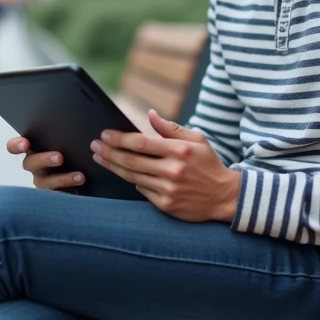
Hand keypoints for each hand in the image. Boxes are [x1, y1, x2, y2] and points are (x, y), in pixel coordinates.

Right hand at [6, 136, 86, 191]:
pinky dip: (70, 191)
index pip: (14, 147)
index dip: (16, 145)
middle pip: (30, 164)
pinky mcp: (53, 196)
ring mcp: (42, 182)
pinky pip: (58, 196)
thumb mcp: (68, 141)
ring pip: (46, 182)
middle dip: (43, 160)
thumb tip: (75, 117)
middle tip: (59, 157)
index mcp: (33, 149)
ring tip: (80, 176)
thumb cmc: (72, 152)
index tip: (25, 144)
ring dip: (62, 179)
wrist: (86, 173)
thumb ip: (65, 133)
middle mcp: (34, 166)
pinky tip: (81, 189)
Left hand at [91, 110, 239, 222]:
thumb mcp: (197, 140)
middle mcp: (172, 170)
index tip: (104, 134)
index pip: (140, 143)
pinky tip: (123, 173)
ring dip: (112, 166)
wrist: (224, 196)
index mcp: (179, 151)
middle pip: (130, 161)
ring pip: (132, 176)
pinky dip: (132, 180)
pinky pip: (141, 190)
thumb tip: (150, 115)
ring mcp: (168, 189)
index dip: (119, 138)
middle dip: (108, 152)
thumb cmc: (208, 164)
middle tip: (95, 146)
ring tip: (100, 157)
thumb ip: (171, 128)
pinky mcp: (166, 205)